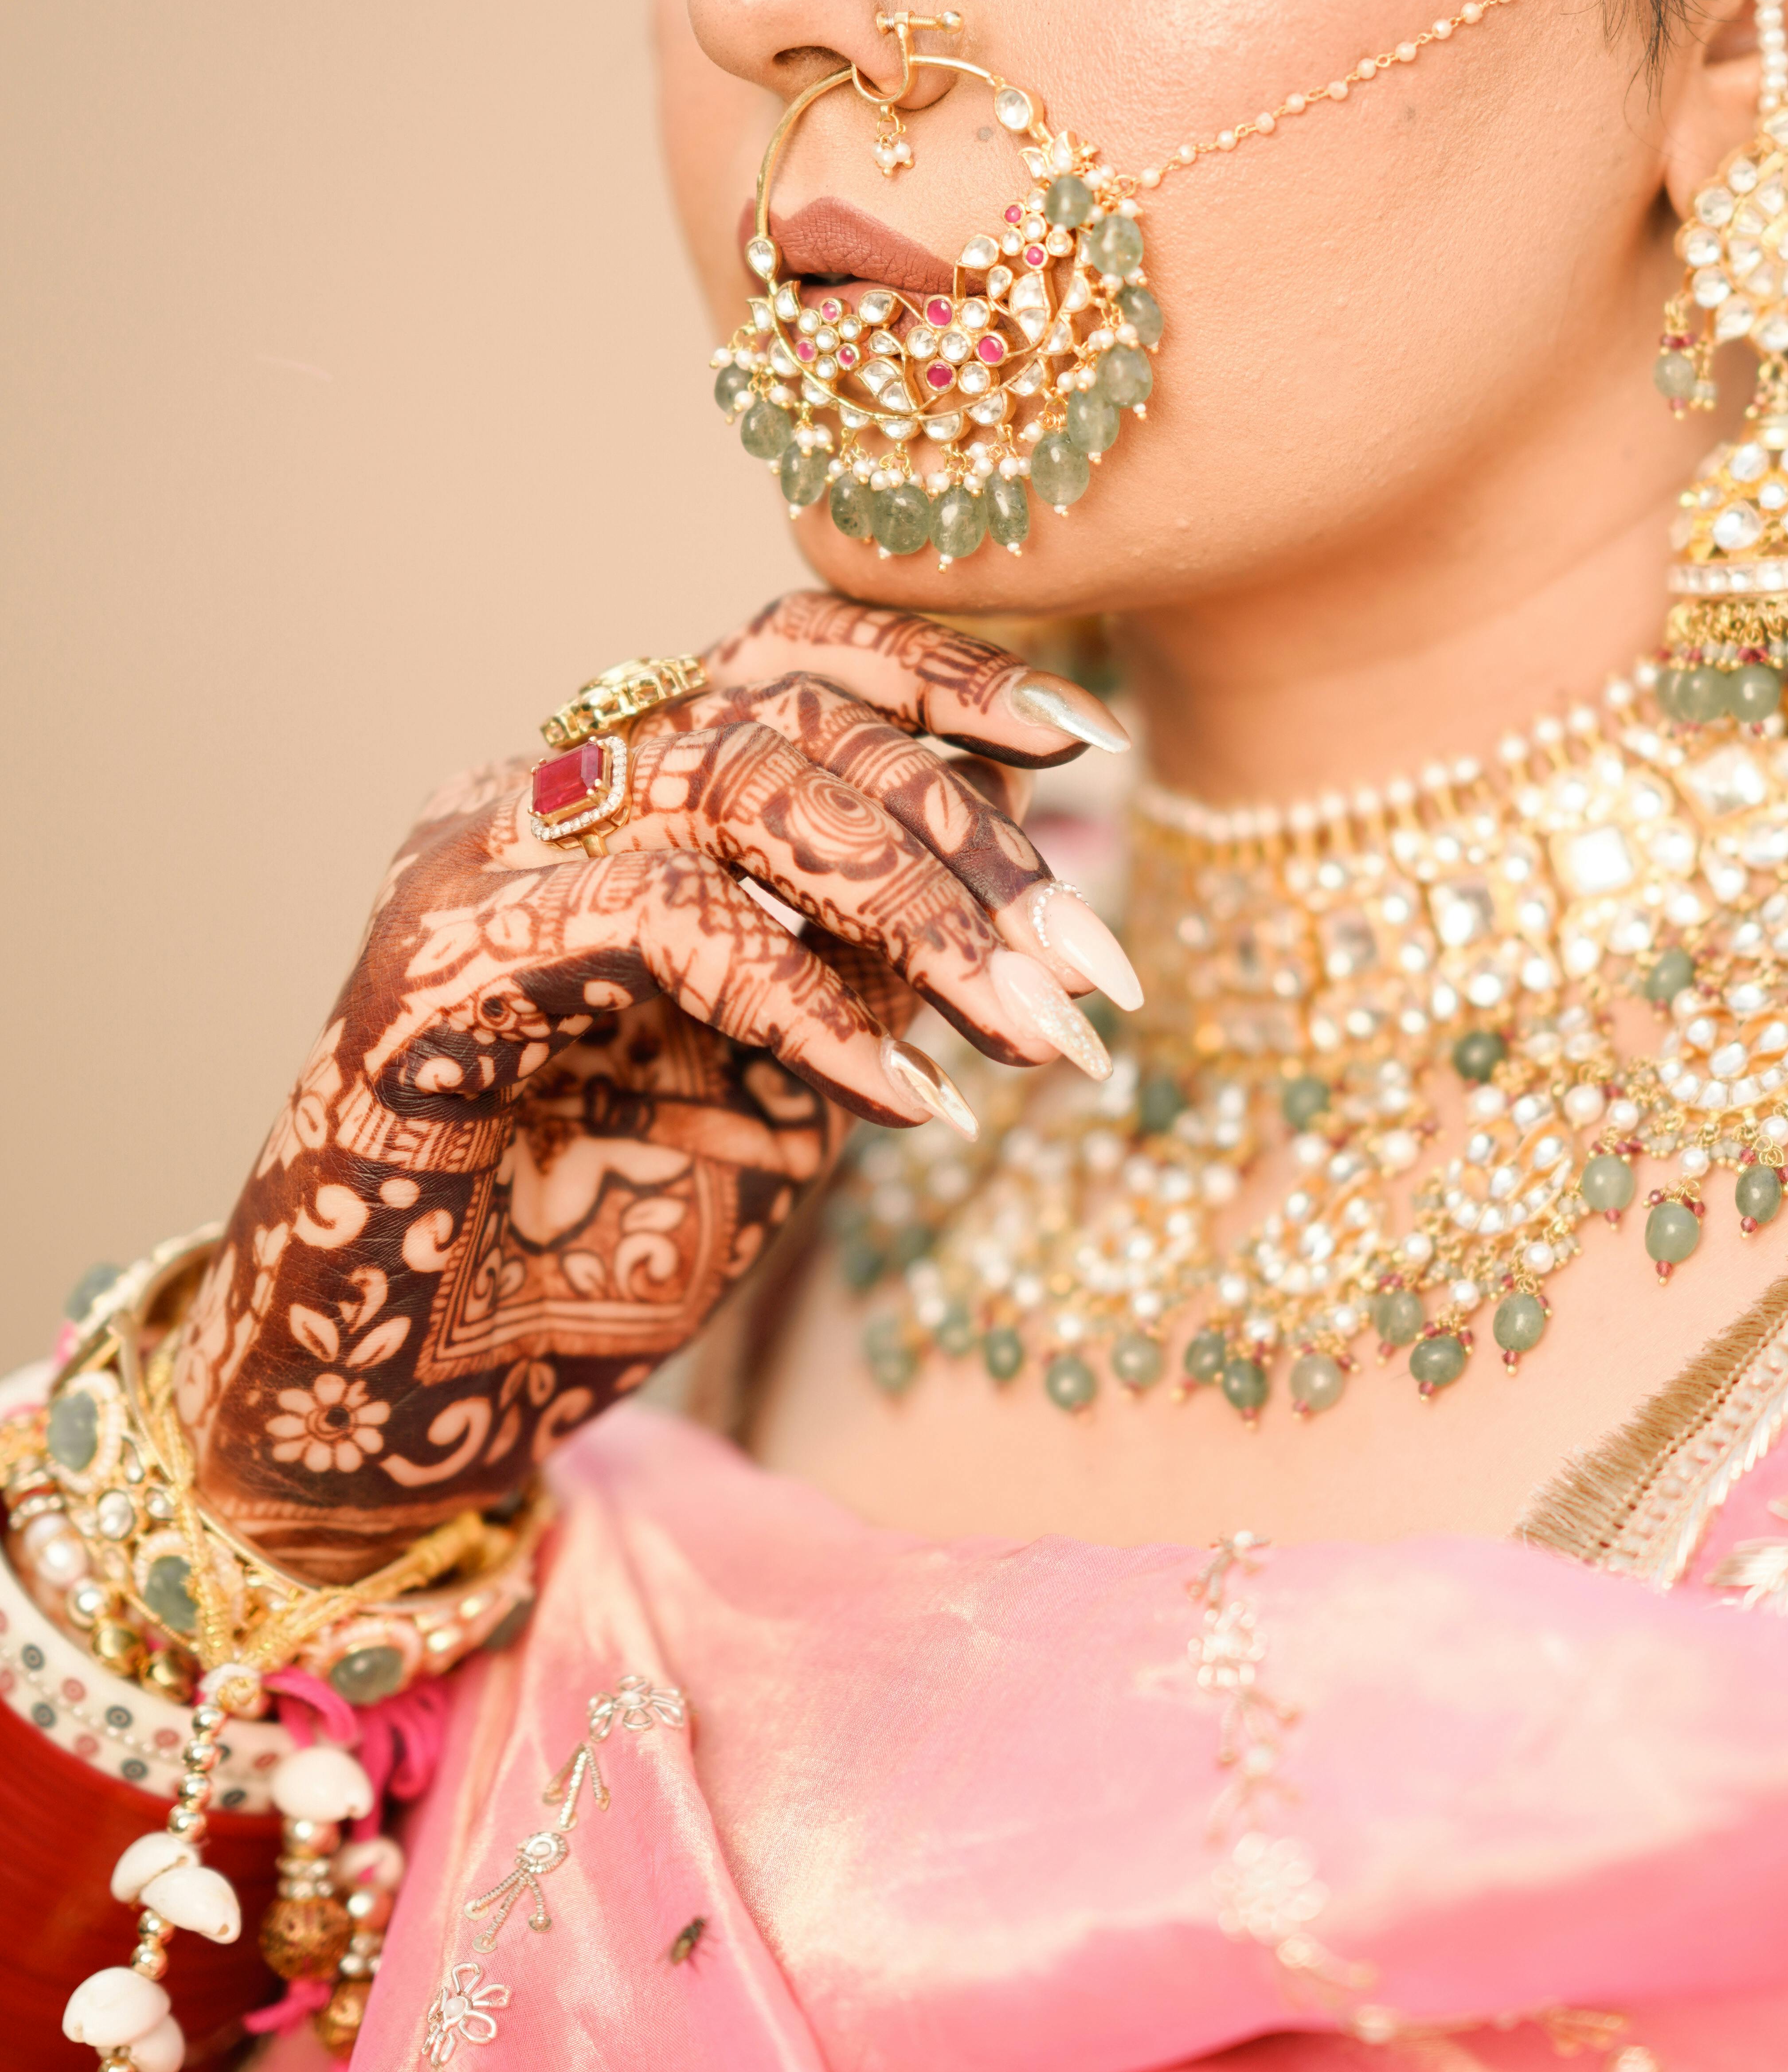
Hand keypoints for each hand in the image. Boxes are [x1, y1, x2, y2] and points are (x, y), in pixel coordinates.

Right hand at [178, 596, 1134, 1580]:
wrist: (403, 1412)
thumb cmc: (591, 1250)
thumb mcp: (783, 1090)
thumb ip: (869, 973)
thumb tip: (1013, 896)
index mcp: (606, 805)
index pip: (780, 659)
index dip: (935, 672)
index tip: (1083, 739)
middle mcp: (531, 798)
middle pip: (781, 714)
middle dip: (970, 838)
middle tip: (1100, 974)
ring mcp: (469, 864)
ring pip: (733, 782)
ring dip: (922, 910)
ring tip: (1044, 1035)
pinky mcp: (436, 965)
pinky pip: (665, 921)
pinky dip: (809, 1005)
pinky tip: (909, 1104)